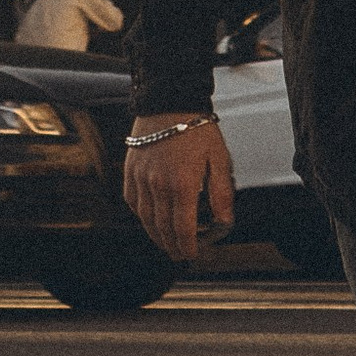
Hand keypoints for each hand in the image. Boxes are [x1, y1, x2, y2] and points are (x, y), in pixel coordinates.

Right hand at [123, 114, 233, 262]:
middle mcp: (158, 186)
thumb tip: (225, 221)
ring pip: (145, 218)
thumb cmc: (196, 128)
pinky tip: (147, 218)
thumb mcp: (218, 158)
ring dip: (155, 235)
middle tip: (178, 254)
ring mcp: (141, 178)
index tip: (192, 254)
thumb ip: (221, 193)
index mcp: (182, 185)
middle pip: (162, 228)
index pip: (183, 230)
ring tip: (164, 242)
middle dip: (172, 246)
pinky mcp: (130, 170)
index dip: (187, 247)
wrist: (169, 101)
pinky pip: (132, 201)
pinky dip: (140, 214)